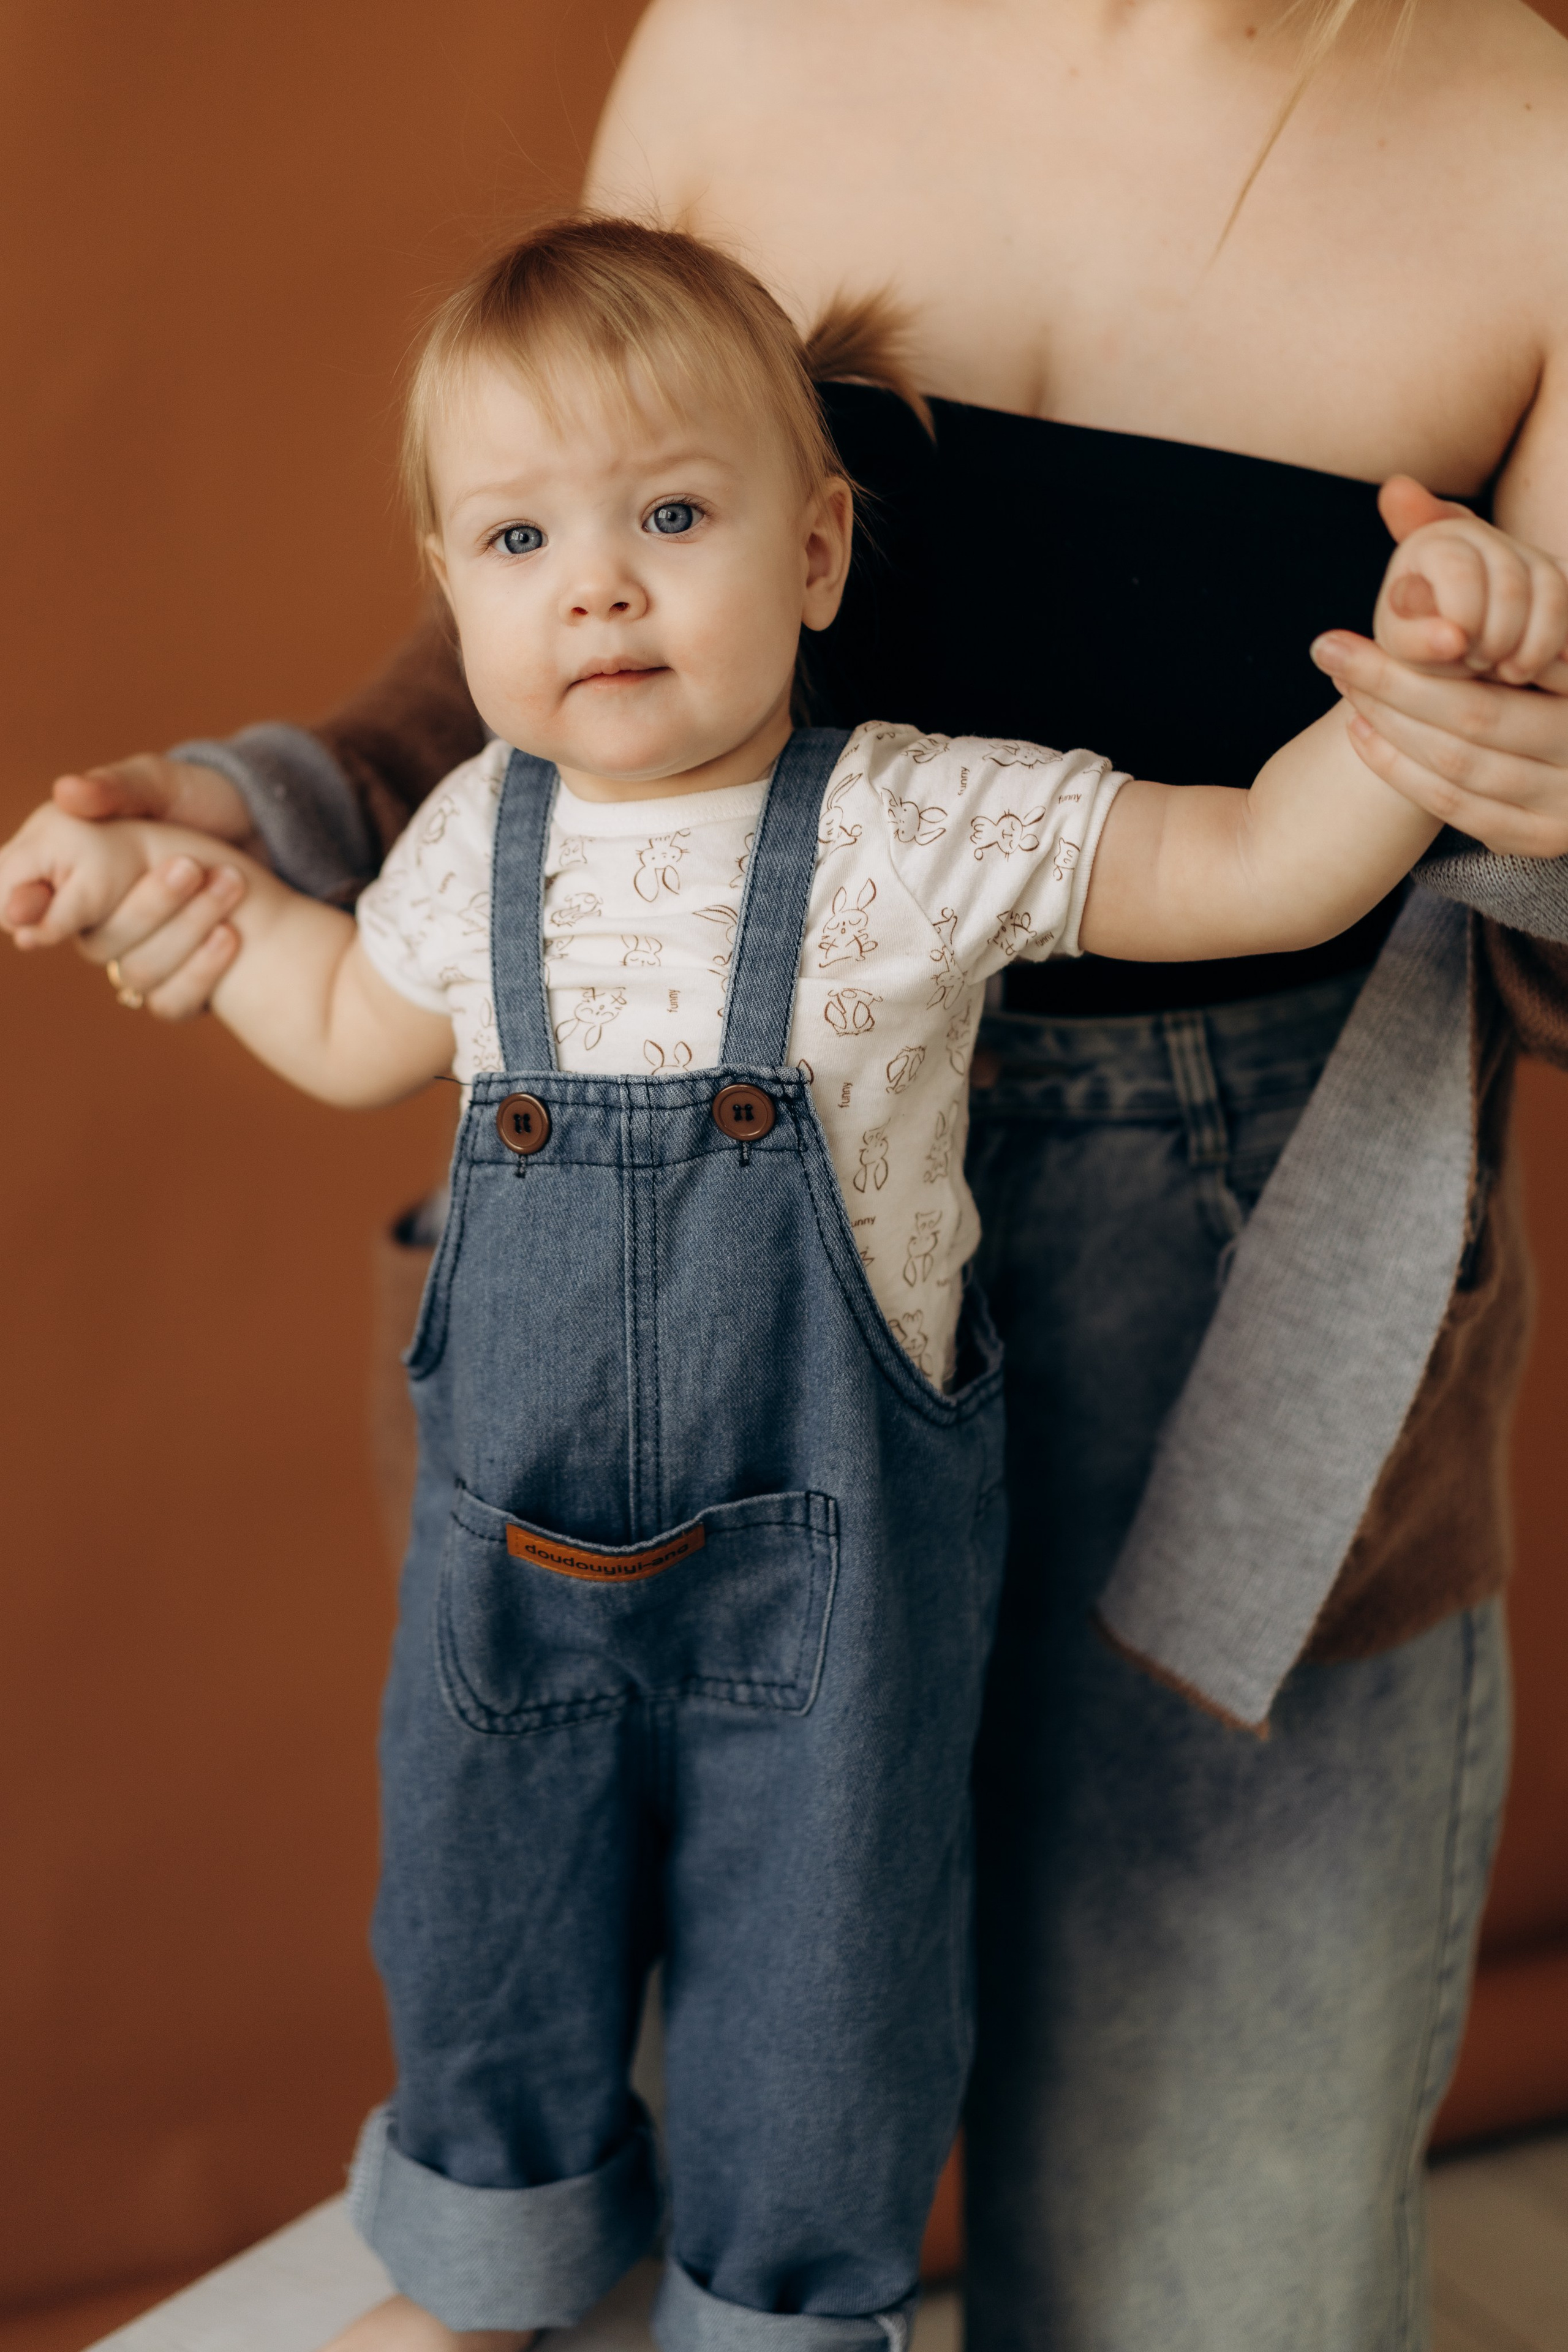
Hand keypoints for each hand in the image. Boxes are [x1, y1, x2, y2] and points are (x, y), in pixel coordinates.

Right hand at [1, 755, 252, 1015]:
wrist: (261, 837)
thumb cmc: (200, 800)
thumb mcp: (161, 783)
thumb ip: (115, 789)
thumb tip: (66, 792)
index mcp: (68, 867)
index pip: (18, 902)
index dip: (26, 909)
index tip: (43, 909)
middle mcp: (93, 918)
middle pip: (90, 943)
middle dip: (147, 907)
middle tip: (189, 868)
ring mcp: (133, 952)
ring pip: (133, 971)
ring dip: (185, 930)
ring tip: (231, 881)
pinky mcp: (172, 978)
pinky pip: (169, 1000)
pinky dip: (203, 970)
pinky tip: (231, 935)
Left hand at [1311, 480, 1567, 858]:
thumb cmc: (1533, 649)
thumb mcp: (1511, 595)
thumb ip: (1457, 539)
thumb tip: (1393, 491)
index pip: (1497, 659)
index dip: (1421, 645)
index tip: (1362, 617)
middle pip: (1474, 715)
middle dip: (1392, 684)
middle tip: (1327, 648)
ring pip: (1462, 767)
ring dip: (1391, 727)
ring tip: (1343, 684)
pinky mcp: (1542, 840)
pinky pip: (1461, 811)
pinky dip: (1404, 772)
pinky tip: (1361, 734)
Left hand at [1370, 478, 1567, 687]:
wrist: (1446, 641)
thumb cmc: (1418, 640)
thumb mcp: (1403, 644)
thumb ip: (1416, 641)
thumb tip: (1453, 642)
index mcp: (1434, 541)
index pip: (1460, 572)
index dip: (1464, 618)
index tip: (1456, 649)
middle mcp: (1480, 535)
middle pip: (1510, 585)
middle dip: (1497, 636)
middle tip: (1479, 664)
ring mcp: (1523, 551)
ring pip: (1552, 591)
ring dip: (1535, 643)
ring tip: (1510, 673)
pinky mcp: (1556, 573)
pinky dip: (1563, 638)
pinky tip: (1548, 665)